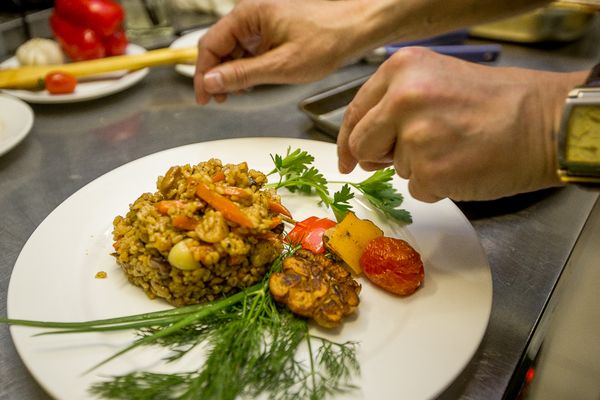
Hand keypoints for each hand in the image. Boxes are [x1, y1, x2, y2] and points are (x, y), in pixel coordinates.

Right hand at [194, 0, 368, 103]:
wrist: (355, 29)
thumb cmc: (326, 40)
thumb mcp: (280, 65)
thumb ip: (242, 74)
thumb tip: (211, 81)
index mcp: (248, 15)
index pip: (209, 44)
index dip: (202, 74)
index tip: (204, 97)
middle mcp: (251, 14)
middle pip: (218, 46)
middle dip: (215, 74)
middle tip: (217, 99)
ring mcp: (261, 22)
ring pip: (232, 49)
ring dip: (230, 73)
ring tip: (234, 94)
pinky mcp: (271, 31)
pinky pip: (248, 49)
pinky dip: (245, 67)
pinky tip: (249, 83)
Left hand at [337, 47, 584, 201]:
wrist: (546, 123)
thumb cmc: (498, 103)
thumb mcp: (436, 80)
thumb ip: (393, 105)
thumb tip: (361, 147)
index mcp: (401, 70)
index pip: (355, 112)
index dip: (348, 139)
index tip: (348, 157)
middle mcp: (403, 99)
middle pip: (362, 144)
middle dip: (378, 156)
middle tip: (412, 153)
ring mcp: (415, 138)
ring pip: (393, 167)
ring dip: (418, 166)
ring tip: (455, 146)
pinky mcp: (430, 172)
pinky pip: (416, 189)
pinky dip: (436, 185)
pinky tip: (462, 164)